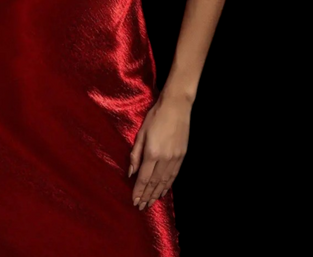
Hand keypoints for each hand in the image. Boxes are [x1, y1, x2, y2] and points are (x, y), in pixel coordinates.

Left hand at [128, 93, 191, 210]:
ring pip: (165, 182)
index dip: (138, 191)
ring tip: (150, 203)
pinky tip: (163, 191)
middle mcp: (164, 159)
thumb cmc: (155, 116)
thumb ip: (135, 154)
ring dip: (157, 194)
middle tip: (141, 207)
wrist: (176, 106)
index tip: (134, 201)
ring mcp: (175, 158)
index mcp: (152, 153)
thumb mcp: (141, 133)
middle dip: (146, 196)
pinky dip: (167, 185)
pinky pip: (173, 175)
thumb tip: (130, 172)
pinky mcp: (182, 156)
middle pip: (154, 183)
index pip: (143, 178)